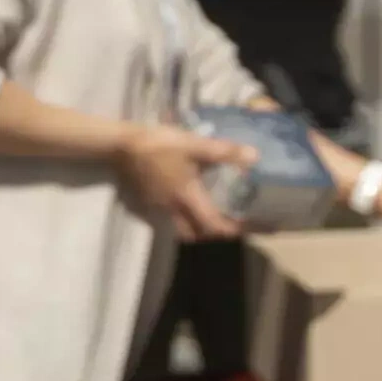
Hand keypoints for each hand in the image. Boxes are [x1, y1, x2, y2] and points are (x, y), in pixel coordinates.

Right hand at [112, 124, 256, 240]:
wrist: (120, 147)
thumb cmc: (158, 145)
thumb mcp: (194, 144)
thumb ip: (224, 152)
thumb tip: (254, 157)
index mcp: (188, 199)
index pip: (217, 226)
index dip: (240, 230)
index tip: (261, 227)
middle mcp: (174, 211)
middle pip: (198, 235)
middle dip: (217, 233)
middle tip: (234, 221)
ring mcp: (158, 210)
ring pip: (182, 231)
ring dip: (199, 229)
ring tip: (210, 214)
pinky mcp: (147, 206)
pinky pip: (168, 221)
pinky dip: (181, 219)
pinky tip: (185, 204)